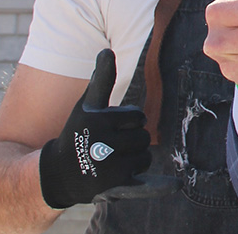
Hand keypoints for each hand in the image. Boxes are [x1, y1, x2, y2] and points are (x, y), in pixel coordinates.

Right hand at [37, 49, 152, 208]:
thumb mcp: (87, 105)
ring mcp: (110, 168)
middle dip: (131, 140)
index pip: (136, 117)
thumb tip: (107, 51)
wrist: (60, 173)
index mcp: (99, 121)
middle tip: (108, 147)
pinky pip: (145, 185)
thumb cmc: (79, 132)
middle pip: (144, 137)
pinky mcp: (116, 188)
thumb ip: (102, 80)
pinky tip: (177, 185)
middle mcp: (103, 144)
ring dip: (134, 159)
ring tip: (110, 163)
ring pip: (145, 157)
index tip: (109, 126)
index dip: (127, 121)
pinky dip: (161, 186)